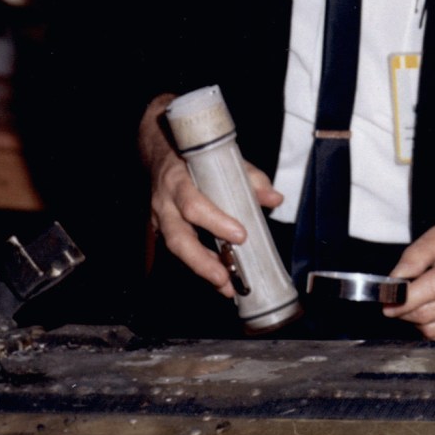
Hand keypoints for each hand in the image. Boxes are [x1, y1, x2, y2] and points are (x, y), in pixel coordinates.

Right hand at [139, 95, 283, 297]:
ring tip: (225, 287)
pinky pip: (181, 251)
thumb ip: (249, 177)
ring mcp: (160, 218)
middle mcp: (164, 202)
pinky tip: (220, 278)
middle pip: (177, 237)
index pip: (192, 204)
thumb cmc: (195, 155)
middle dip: (201, 261)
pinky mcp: (163, 229)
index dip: (215, 221)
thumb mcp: (220, 158)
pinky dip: (200, 265)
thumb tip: (274, 198)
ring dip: (202, 269)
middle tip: (225, 277)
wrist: (161, 147)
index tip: (240, 235)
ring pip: (176, 249)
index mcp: (177, 180)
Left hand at [385, 224, 434, 341]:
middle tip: (396, 300)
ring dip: (416, 320)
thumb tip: (394, 282)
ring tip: (417, 303)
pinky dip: (430, 331)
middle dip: (404, 309)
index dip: (408, 296)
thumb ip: (415, 256)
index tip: (388, 300)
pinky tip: (431, 315)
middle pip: (429, 312)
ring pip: (433, 330)